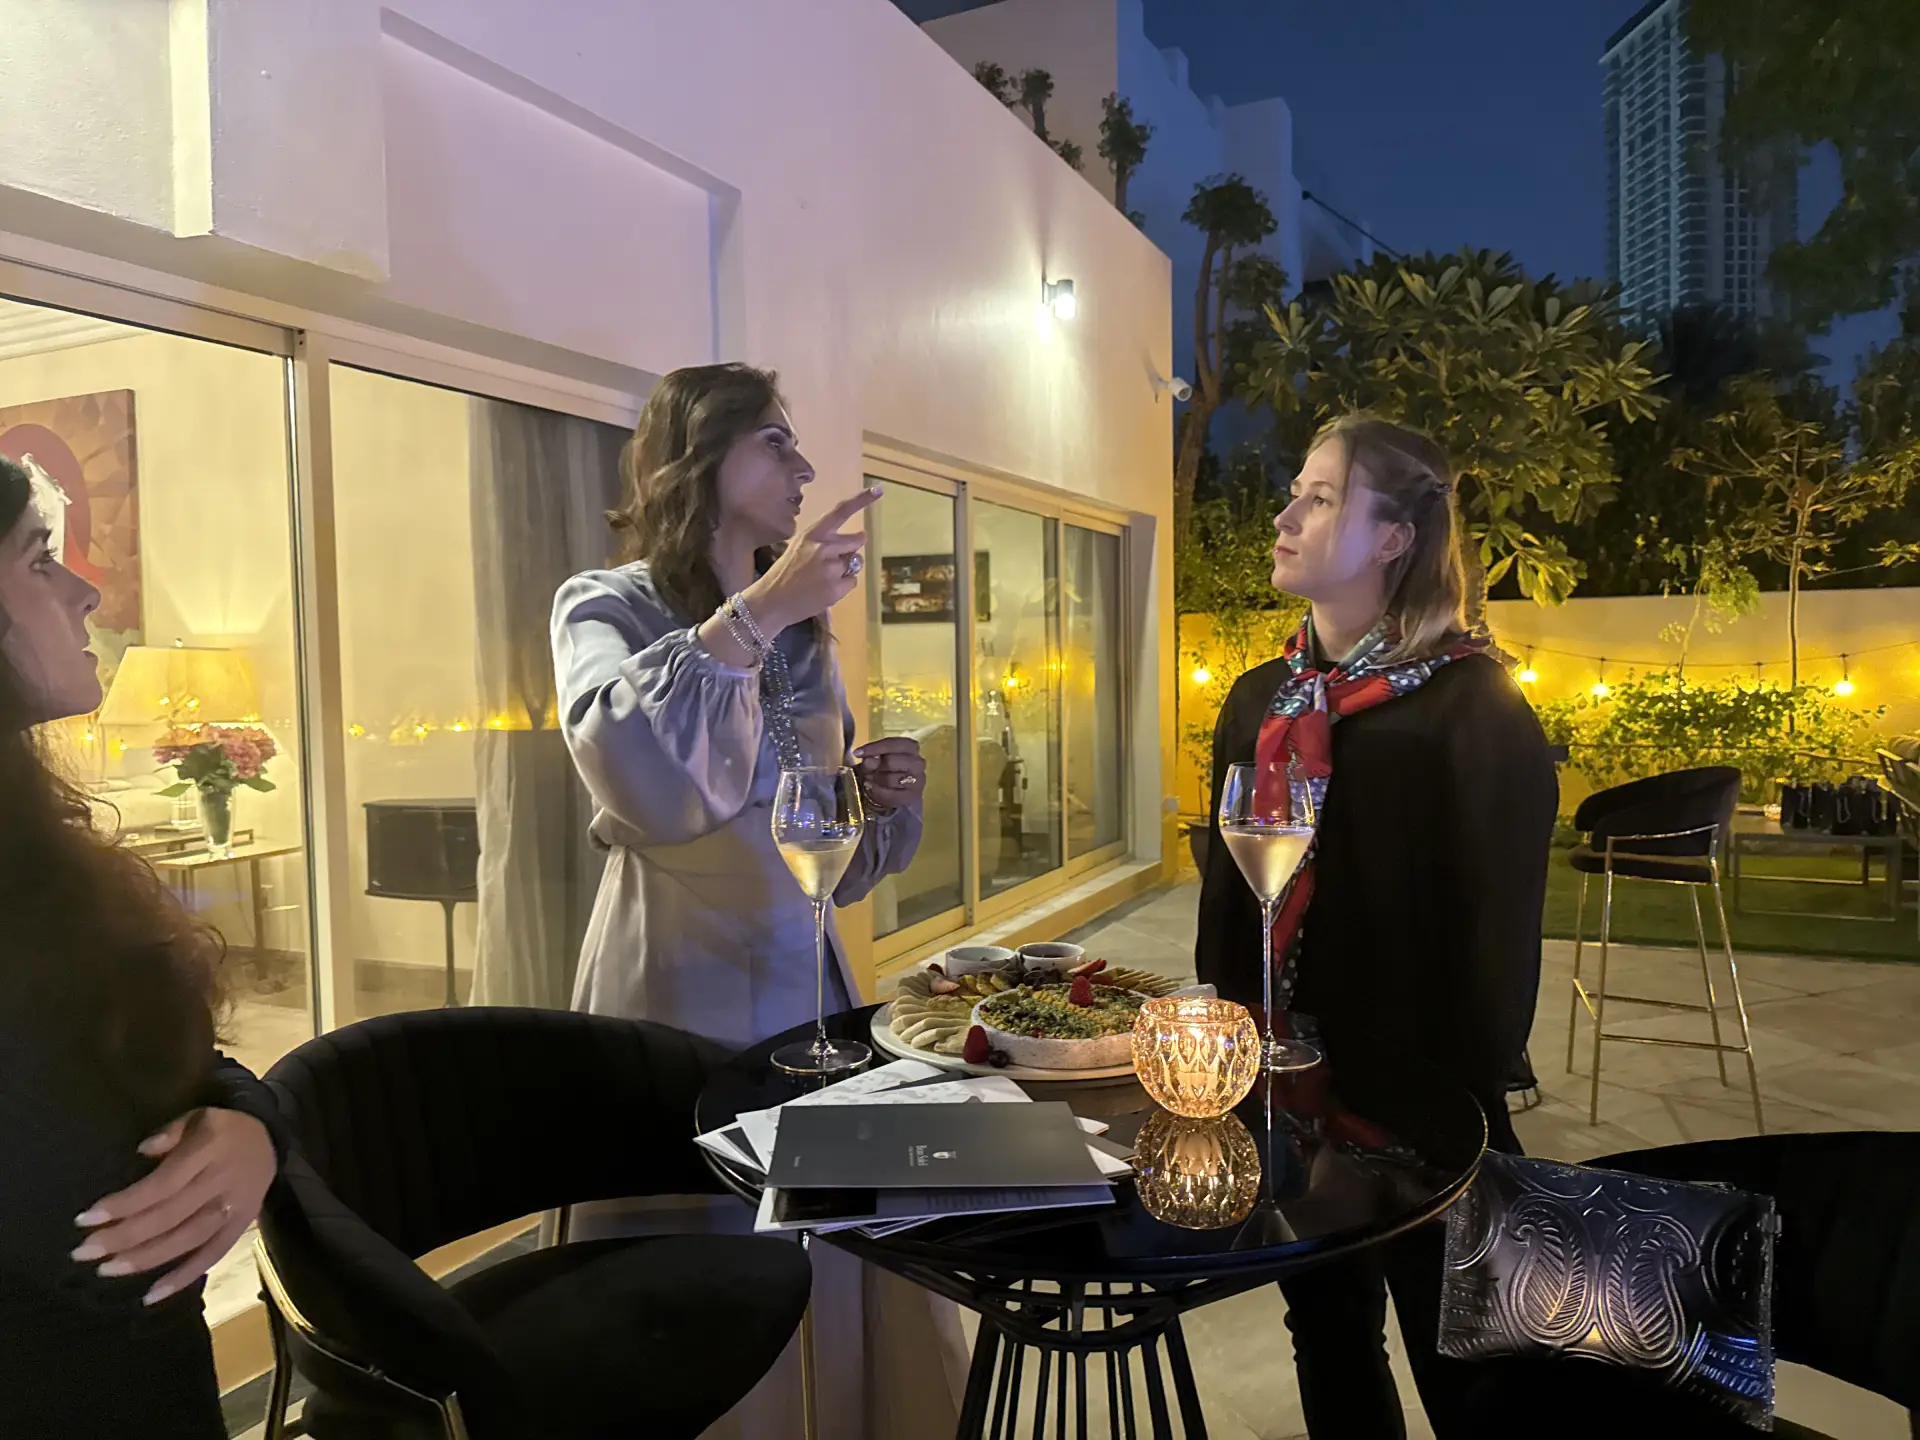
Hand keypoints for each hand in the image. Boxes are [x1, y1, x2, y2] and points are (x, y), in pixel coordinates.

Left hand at [73, 1107, 276, 1304]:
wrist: (270, 1137)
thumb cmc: (222, 1127)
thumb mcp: (197, 1116)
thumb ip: (170, 1132)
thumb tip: (141, 1152)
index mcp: (209, 1151)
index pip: (162, 1185)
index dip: (125, 1204)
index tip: (87, 1219)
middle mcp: (221, 1183)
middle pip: (169, 1216)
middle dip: (123, 1237)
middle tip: (84, 1253)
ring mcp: (234, 1209)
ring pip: (187, 1240)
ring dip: (146, 1259)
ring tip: (107, 1270)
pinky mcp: (241, 1227)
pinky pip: (212, 1256)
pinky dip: (183, 1277)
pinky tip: (152, 1295)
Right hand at [744, 486, 880, 633]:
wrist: (772, 601)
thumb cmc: (784, 574)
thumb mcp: (799, 547)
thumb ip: (823, 541)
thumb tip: (855, 540)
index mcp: (813, 533)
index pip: (841, 511)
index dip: (861, 500)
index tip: (877, 490)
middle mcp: (824, 546)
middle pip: (856, 540)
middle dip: (854, 547)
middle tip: (838, 558)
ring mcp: (831, 567)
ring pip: (854, 563)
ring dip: (845, 570)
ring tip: (822, 579)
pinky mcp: (836, 587)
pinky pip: (852, 582)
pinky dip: (843, 587)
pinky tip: (825, 590)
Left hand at [855, 736, 926, 813]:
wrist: (896, 792)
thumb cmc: (887, 770)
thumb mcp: (877, 760)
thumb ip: (872, 757)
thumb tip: (868, 760)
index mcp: (910, 747)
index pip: (892, 744)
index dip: (874, 748)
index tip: (857, 753)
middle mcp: (918, 762)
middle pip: (890, 761)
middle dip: (875, 767)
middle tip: (867, 770)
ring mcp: (918, 780)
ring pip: (889, 779)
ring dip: (875, 780)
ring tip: (871, 779)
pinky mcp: (913, 796)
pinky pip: (890, 794)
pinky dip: (877, 792)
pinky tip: (873, 789)